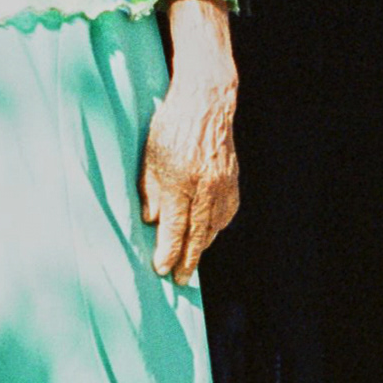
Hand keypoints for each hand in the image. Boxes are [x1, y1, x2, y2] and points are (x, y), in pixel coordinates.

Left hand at [140, 1, 238, 284]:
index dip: (168, 252)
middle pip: (197, 235)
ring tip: (192, 258)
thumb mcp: (150, 158)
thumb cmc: (171, 126)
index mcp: (180, 182)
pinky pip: (226, 212)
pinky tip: (209, 231)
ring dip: (203, 245)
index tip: (161, 269)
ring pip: (214, 226)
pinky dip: (216, 226)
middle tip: (180, 280)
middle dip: (187, 260)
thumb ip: (150, 192)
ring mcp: (222, 185)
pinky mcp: (233, 180)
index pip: (174, 228)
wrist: (206, 102)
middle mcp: (205, 188)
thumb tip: (151, 222)